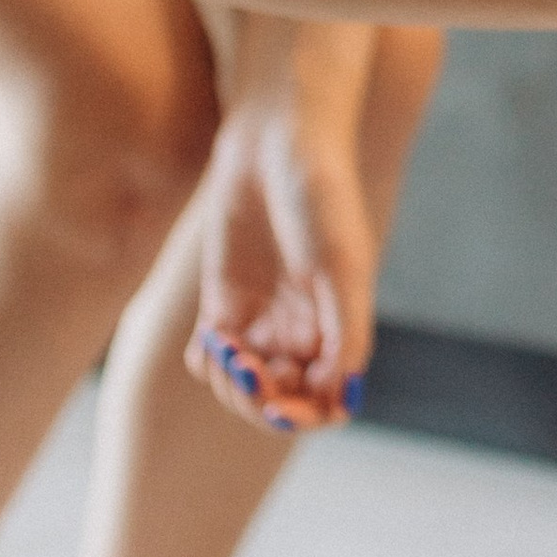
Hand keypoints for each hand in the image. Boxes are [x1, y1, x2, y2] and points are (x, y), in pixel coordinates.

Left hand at [190, 89, 377, 433]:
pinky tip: (214, 340)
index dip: (307, 415)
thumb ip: (347, 333)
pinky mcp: (225, 300)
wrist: (276, 142)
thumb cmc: (321, 197)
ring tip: (228, 348)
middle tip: (249, 373)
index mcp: (340, 330)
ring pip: (244, 386)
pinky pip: (214, 356)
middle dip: (263, 402)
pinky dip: (210, 361)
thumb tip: (342, 397)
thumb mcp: (341, 265)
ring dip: (232, 383)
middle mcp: (304, 332)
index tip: (287, 403)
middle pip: (282, 402)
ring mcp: (263, 318)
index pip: (326, 402)